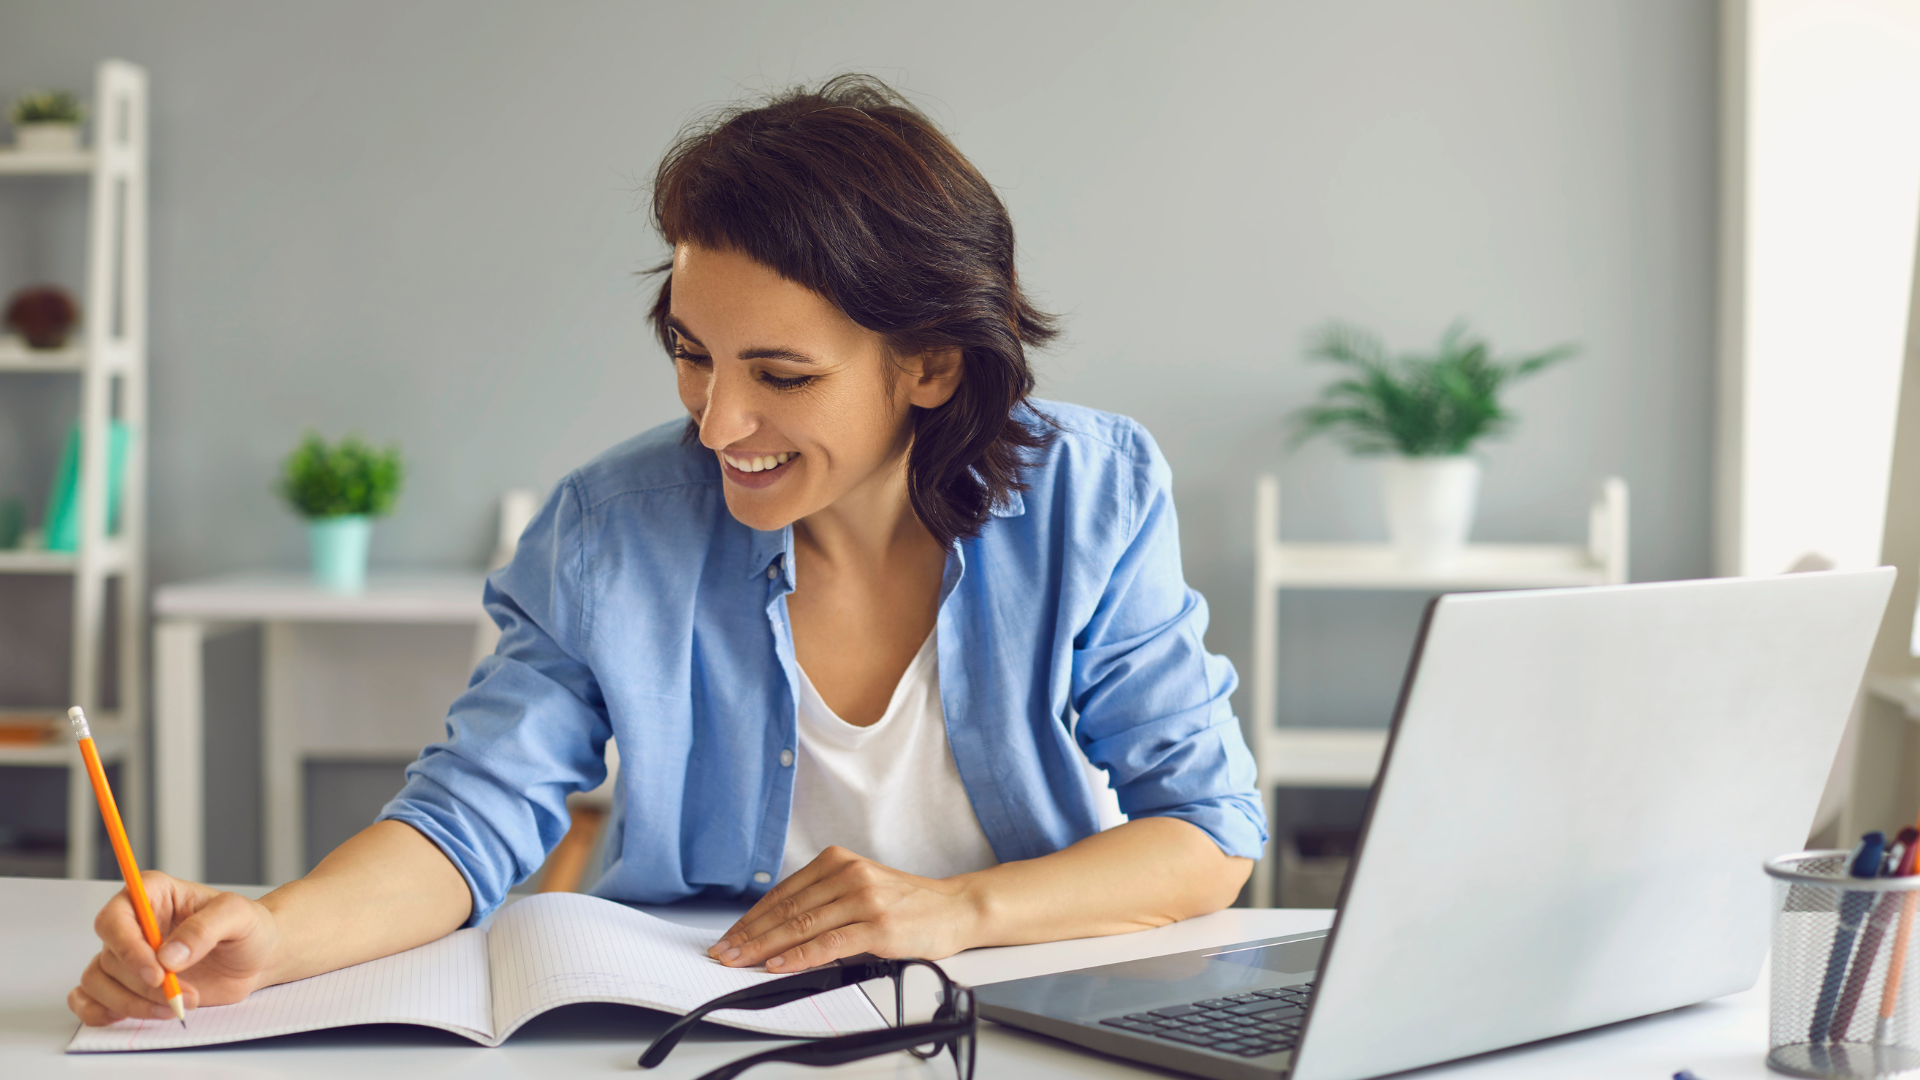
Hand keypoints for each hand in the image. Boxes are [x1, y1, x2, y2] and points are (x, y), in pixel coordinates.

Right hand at [68, 871, 280, 1025]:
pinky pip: (91, 1000)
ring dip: (131, 1003)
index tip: (157, 973)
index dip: (128, 948)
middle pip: (109, 957)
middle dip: (141, 984)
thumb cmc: (248, 927)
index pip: (115, 918)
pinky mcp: (128, 984)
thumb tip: (168, 956)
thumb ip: (204, 929)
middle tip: (178, 994)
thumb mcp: (238, 916)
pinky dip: (102, 1013)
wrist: (257, 956)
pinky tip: (131, 1015)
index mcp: (152, 894)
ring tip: (176, 1006)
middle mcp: (133, 924)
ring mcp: (127, 956)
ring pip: (98, 982)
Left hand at [707, 846, 980, 972]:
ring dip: (765, 947)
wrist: (955, 908)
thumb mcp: (860, 887)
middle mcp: (848, 874)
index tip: (729, 936)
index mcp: (838, 861)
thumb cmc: (907, 904)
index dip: (751, 918)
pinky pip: (829, 943)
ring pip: (802, 926)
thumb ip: (823, 899)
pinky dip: (799, 956)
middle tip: (724, 952)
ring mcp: (863, 899)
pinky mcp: (878, 926)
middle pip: (786, 909)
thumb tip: (776, 928)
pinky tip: (779, 965)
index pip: (782, 893)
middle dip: (749, 935)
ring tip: (742, 962)